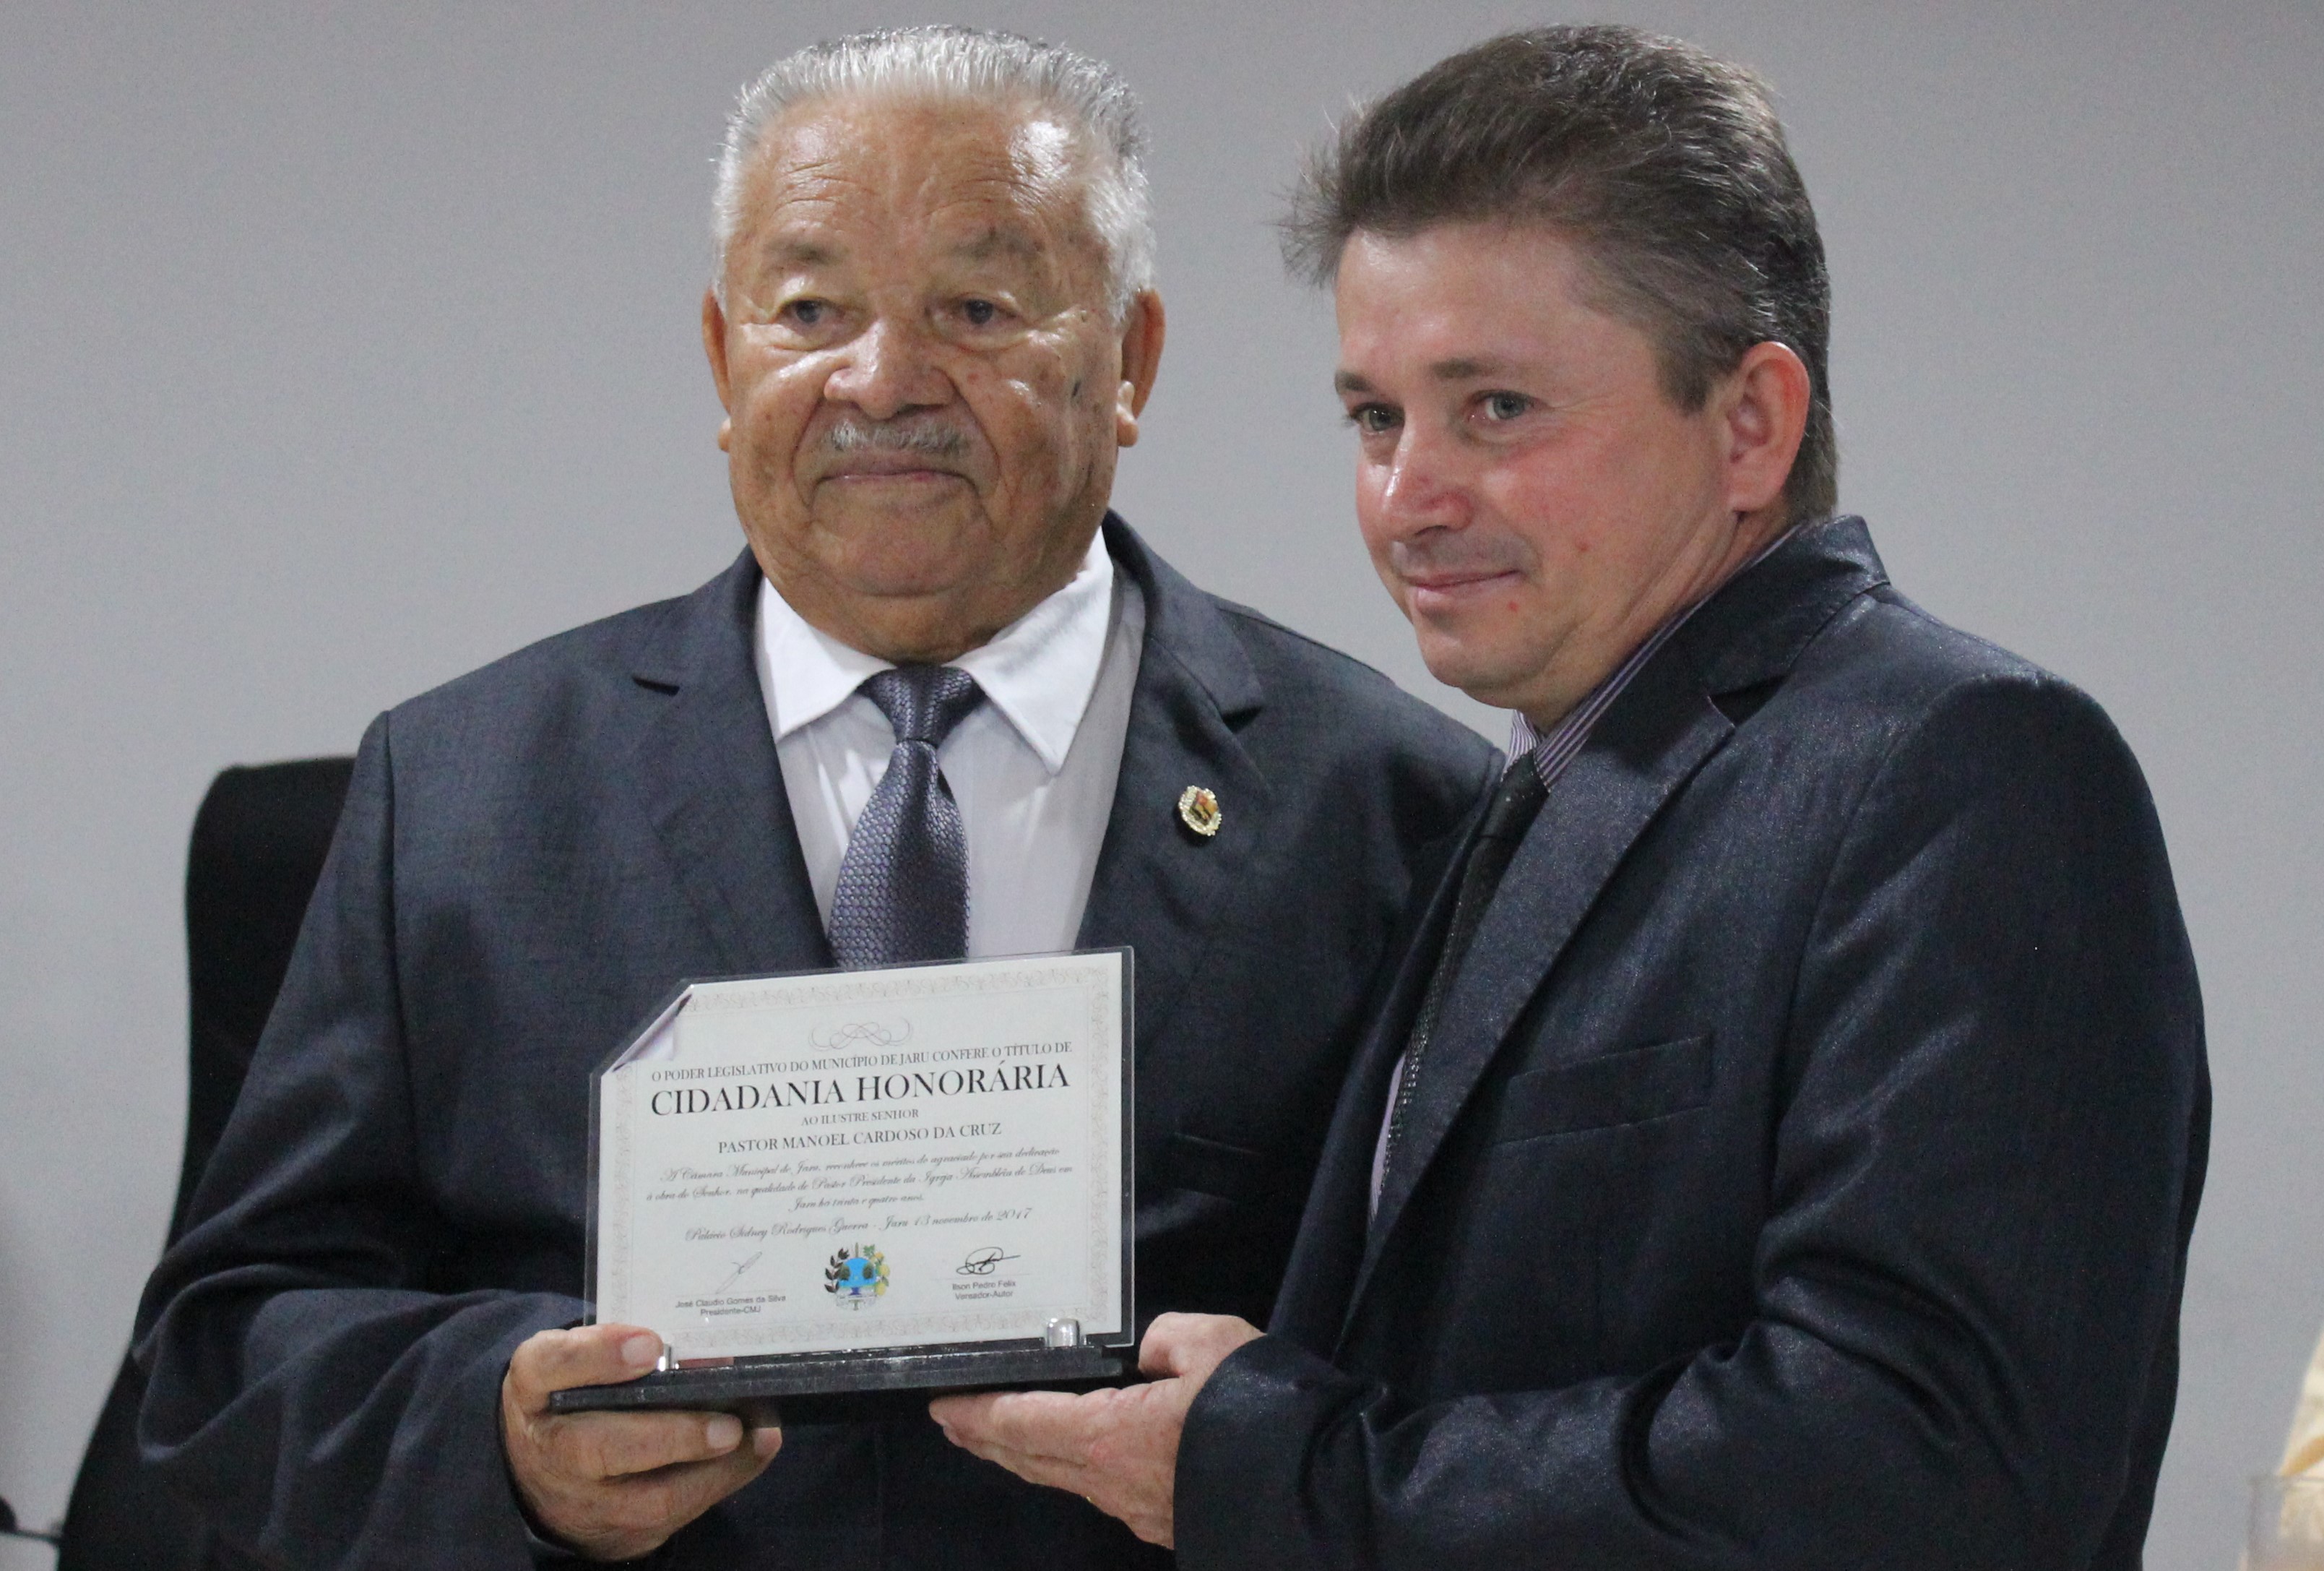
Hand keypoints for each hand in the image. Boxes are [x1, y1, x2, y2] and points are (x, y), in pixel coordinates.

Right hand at [500, 1324, 779, 1560]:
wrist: (547, 1470)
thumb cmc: (578, 1395)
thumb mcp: (580, 1359)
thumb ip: (626, 1347)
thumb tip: (705, 1355)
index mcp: (534, 1386)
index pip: (548, 1365)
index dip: (597, 1356)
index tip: (650, 1344)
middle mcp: (550, 1447)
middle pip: (597, 1448)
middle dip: (669, 1436)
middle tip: (725, 1423)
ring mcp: (581, 1499)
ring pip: (646, 1499)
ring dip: (707, 1471)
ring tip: (748, 1437)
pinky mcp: (617, 1532)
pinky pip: (672, 1517)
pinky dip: (718, 1483)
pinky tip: (750, 1453)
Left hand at [930, 1312, 1261, 1547]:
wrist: (1316, 1489)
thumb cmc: (1259, 1414)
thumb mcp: (1209, 1341)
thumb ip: (1163, 1337)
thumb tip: (1146, 1354)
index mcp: (1107, 1437)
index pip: (1022, 1421)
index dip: (979, 1412)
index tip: (945, 1404)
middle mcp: (1110, 1482)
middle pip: (1029, 1458)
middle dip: (987, 1438)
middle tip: (954, 1421)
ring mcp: (1137, 1508)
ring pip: (1062, 1478)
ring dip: (1024, 1456)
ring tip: (1001, 1437)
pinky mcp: (1165, 1519)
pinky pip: (1098, 1490)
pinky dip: (1067, 1469)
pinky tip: (1074, 1459)